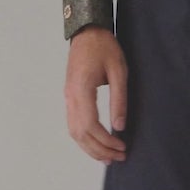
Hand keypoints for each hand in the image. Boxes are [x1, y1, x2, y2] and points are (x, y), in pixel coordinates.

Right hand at [64, 27, 128, 161]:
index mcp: (81, 90)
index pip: (90, 126)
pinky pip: (73, 123)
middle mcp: (70, 96)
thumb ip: (119, 99)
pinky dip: (84, 138)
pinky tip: (96, 142)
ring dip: (90, 147)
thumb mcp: (119, 71)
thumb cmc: (104, 47)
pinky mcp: (70, 96)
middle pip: (80, 134)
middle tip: (118, 158)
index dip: (106, 141)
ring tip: (107, 157)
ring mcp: (67, 97)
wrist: (87, 31)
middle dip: (99, 150)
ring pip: (74, 131)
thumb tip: (120, 126)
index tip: (122, 147)